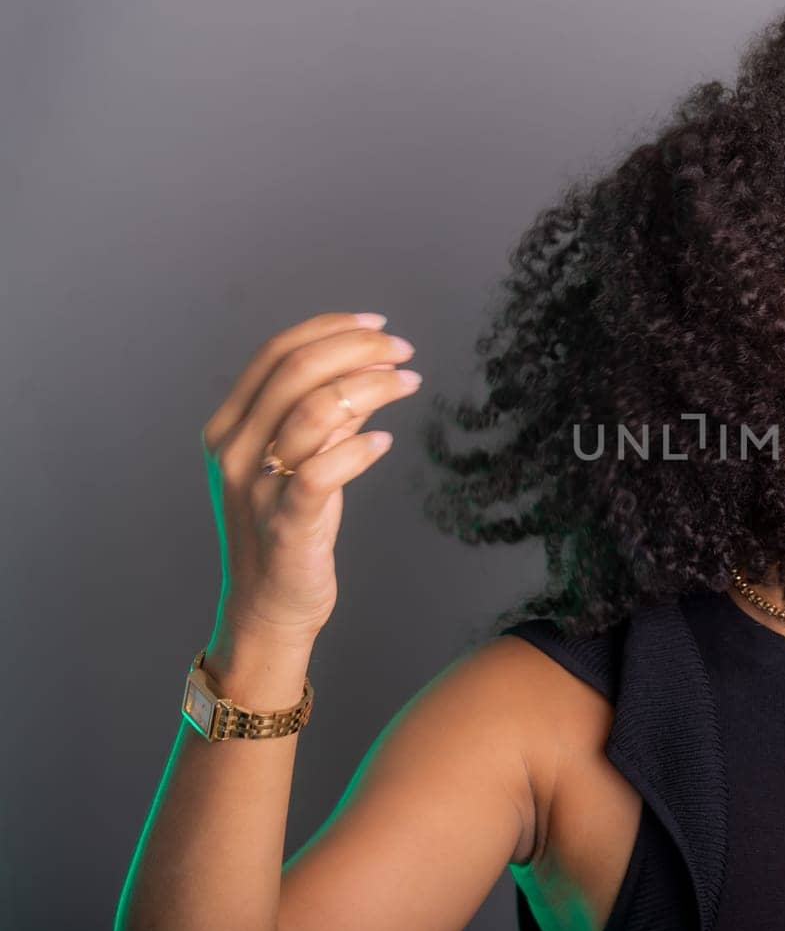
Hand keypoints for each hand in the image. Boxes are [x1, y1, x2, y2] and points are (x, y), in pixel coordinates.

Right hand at [199, 312, 421, 645]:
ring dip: (371, 388)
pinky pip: (323, 472)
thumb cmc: (291, 526)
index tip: (377, 324)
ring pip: (313, 411)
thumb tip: (369, 363)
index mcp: (229, 426)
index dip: (329, 329)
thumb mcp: (303, 458)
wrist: (269, 606)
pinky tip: (386, 442)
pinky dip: (360, 448)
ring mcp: (255, 487)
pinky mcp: (286, 523)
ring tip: (408, 383)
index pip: (274, 353)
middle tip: (403, 350)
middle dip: (357, 349)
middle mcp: (233, 450)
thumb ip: (329, 412)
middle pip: (295, 371)